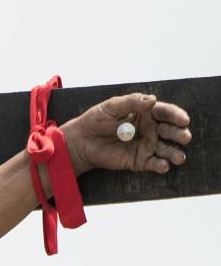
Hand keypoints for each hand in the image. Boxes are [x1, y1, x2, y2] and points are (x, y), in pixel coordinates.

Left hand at [63, 93, 191, 174]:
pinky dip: (160, 165)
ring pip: (165, 149)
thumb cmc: (97, 120)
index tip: (183, 120)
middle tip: (185, 137)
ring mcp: (146, 145)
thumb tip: (152, 99)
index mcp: (147, 113)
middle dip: (179, 134)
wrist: (82, 140)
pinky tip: (163, 166)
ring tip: (179, 157)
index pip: (166, 113)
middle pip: (170, 131)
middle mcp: (151, 129)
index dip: (176, 116)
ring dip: (174, 153)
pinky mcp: (139, 160)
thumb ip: (131, 102)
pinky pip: (153, 163)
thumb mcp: (111, 107)